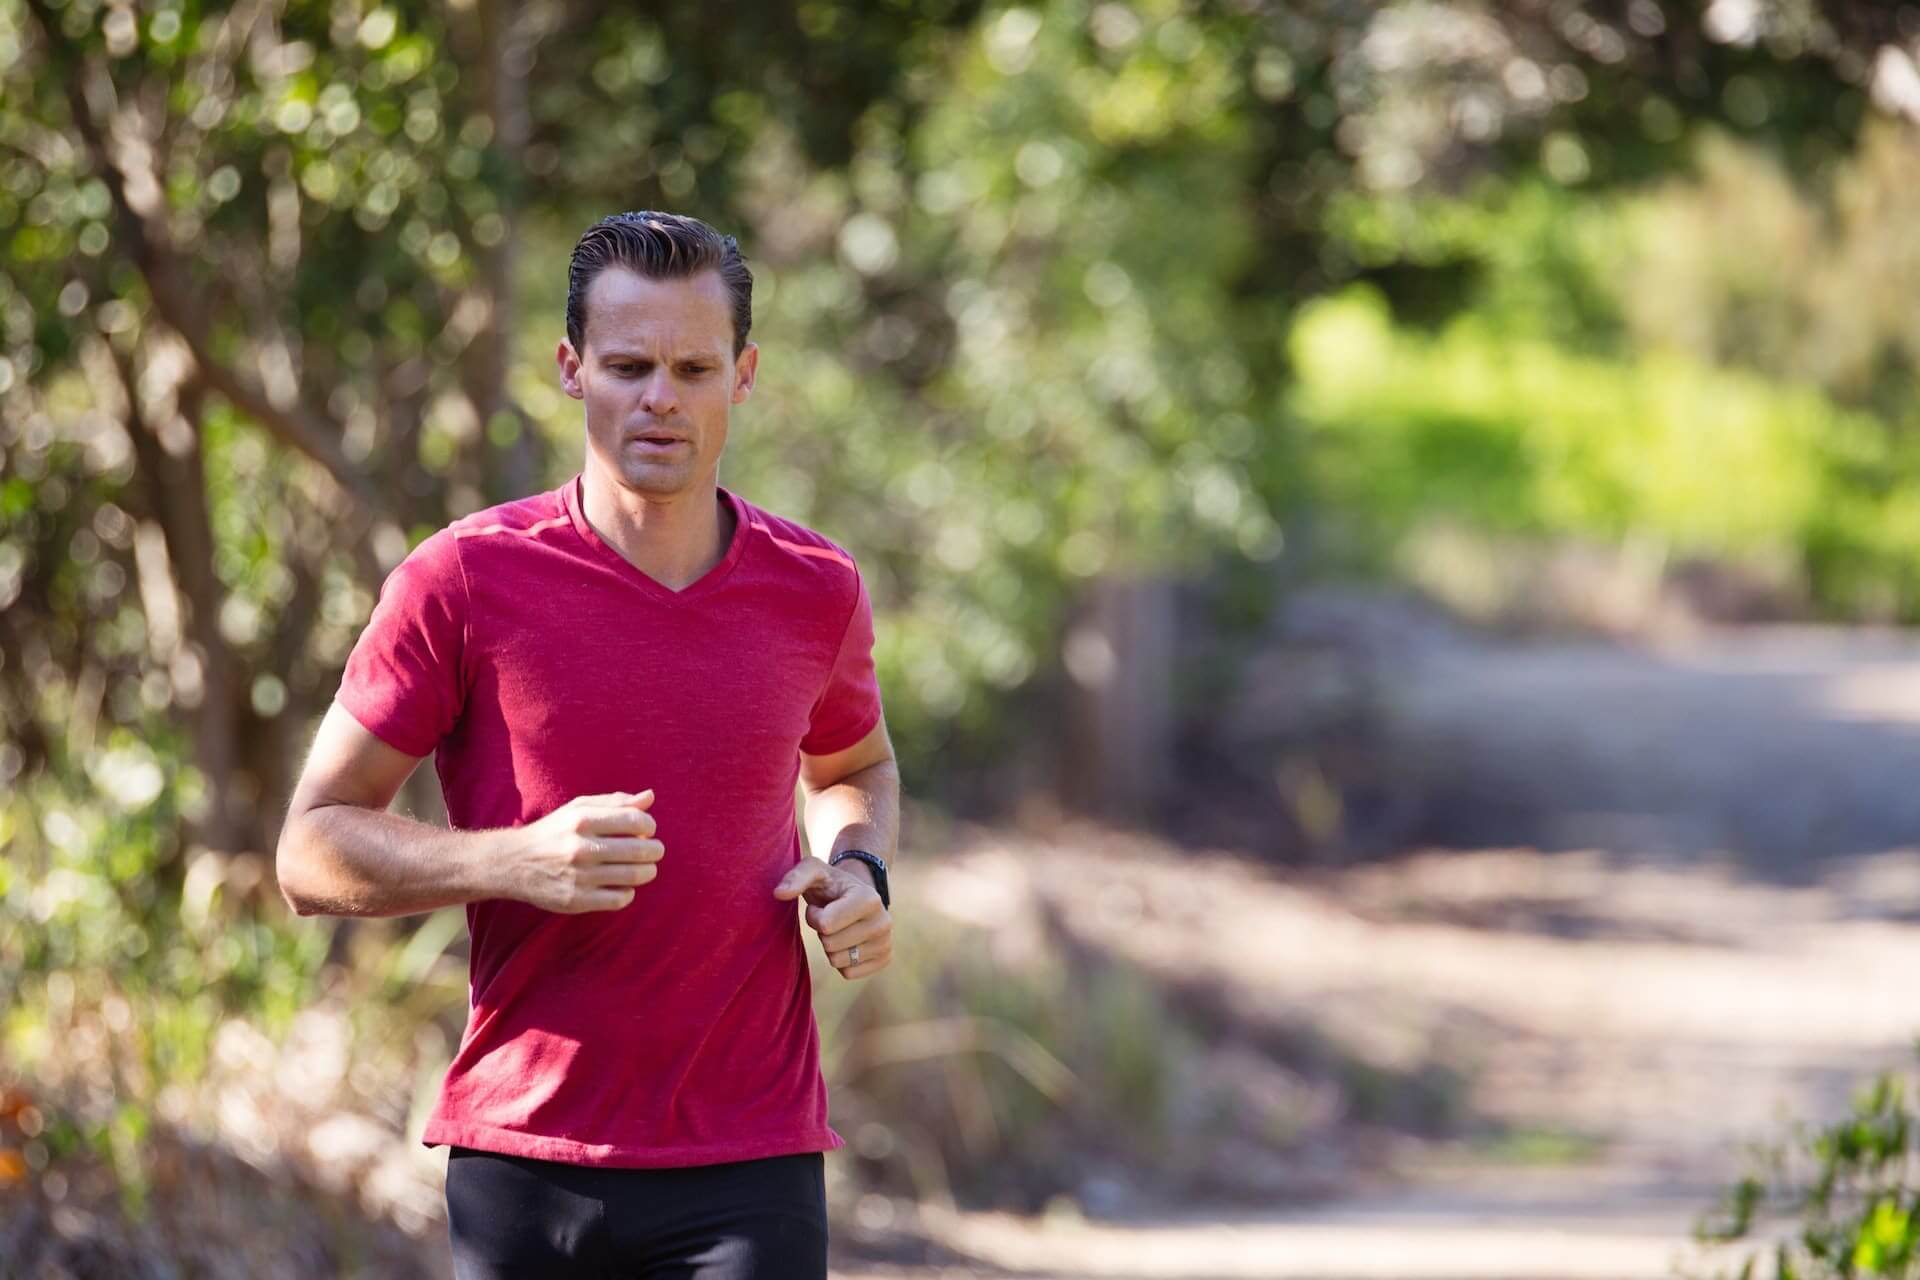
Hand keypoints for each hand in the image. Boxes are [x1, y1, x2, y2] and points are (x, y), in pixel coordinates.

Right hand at [507, 790, 663, 913]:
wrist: (513, 863)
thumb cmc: (554, 832)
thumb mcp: (578, 808)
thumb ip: (615, 802)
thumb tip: (650, 797)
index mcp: (582, 820)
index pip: (635, 820)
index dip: (649, 825)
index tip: (648, 830)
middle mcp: (581, 847)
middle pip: (640, 850)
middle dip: (654, 850)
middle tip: (653, 851)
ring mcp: (579, 876)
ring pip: (634, 876)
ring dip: (647, 871)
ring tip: (645, 868)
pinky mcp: (576, 900)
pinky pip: (619, 899)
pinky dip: (628, 892)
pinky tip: (623, 885)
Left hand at [773, 856, 891, 978]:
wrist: (855, 893)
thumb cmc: (830, 883)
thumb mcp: (813, 871)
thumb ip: (795, 877)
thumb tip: (778, 893)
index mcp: (869, 899)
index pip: (826, 925)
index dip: (814, 916)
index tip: (822, 905)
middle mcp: (884, 923)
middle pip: (830, 945)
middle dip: (822, 932)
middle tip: (830, 917)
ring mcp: (886, 943)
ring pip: (838, 961)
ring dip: (830, 946)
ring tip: (839, 928)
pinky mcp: (884, 959)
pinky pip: (848, 973)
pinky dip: (841, 960)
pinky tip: (848, 941)